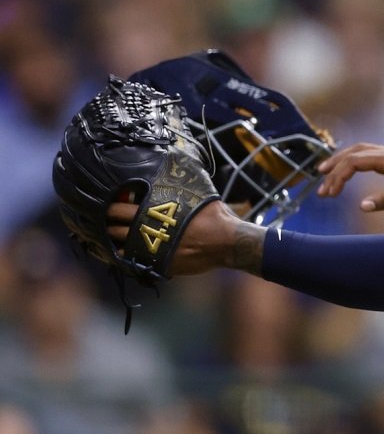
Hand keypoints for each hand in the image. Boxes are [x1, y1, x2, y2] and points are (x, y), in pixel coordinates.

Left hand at [105, 199, 249, 275]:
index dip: (111, 207)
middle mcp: (149, 232)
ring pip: (122, 248)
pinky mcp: (161, 264)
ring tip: (112, 238)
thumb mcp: (198, 195)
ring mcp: (153, 250)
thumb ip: (180, 189)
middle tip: (105, 222)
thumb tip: (177, 169)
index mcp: (155, 213)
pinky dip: (128, 258)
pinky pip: (135, 262)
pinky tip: (126, 254)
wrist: (228, 243)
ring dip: (115, 242)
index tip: (108, 206)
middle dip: (108, 225)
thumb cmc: (215, 216)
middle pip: (115, 230)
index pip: (120, 210)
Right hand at [317, 138, 383, 212]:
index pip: (356, 162)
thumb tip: (362, 205)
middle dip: (335, 168)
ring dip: (343, 162)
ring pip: (362, 151)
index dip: (339, 176)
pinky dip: (356, 161)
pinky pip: (371, 155)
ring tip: (328, 175)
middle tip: (320, 185)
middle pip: (354, 153)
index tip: (329, 193)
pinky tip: (351, 171)